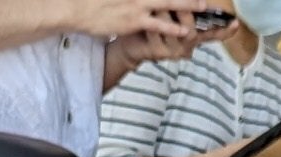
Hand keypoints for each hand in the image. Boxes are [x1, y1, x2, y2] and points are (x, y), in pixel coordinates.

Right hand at [79, 0, 205, 53]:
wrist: (77, 9)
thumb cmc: (93, 0)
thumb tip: (141, 2)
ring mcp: (137, 5)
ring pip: (168, 4)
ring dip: (187, 5)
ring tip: (203, 7)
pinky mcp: (133, 20)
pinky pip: (157, 24)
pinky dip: (171, 27)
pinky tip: (184, 31)